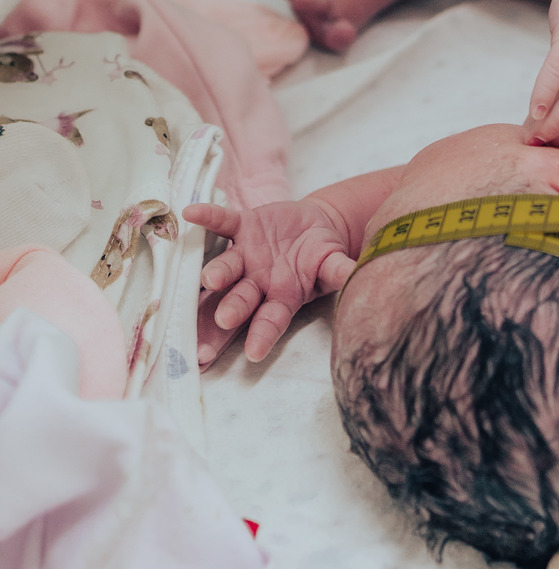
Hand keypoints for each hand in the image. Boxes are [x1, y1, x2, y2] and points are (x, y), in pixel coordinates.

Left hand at [184, 198, 356, 364]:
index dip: (263, 335)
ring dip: (218, 271)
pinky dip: (208, 218)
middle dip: (233, 309)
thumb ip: (340, 274)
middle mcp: (257, 281)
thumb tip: (357, 281)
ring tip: (210, 277)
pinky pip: (223, 222)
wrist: (315, 226)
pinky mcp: (242, 227)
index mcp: (282, 296)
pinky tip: (191, 214)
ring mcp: (246, 255)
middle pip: (242, 299)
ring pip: (228, 265)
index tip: (254, 354)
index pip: (270, 320)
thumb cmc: (324, 255)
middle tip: (224, 319)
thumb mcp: (334, 266)